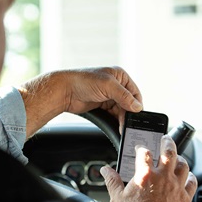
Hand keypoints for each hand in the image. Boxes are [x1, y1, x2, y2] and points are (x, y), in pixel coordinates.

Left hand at [19, 66, 142, 137]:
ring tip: (122, 126)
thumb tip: (137, 106)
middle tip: (128, 123)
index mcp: (119, 75)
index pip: (134, 91)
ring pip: (121, 110)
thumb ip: (124, 96)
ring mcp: (108, 96)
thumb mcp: (108, 86)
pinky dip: (115, 120)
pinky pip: (113, 114)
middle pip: (128, 102)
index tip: (137, 115)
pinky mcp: (101, 105)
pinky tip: (116, 125)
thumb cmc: (83, 81)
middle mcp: (115, 85)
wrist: (64, 91)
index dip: (136, 103)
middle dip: (128, 113)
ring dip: (122, 118)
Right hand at [100, 135, 197, 201]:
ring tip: (175, 156)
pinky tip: (186, 175)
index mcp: (144, 176)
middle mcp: (162, 177)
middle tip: (165, 138)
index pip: (144, 152)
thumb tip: (105, 170)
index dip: (141, 147)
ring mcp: (175, 186)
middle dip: (167, 141)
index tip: (140, 147)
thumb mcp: (117, 199)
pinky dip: (190, 175)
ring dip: (179, 158)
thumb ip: (111, 181)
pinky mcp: (185, 197)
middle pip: (169, 151)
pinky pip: (192, 181)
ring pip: (183, 164)